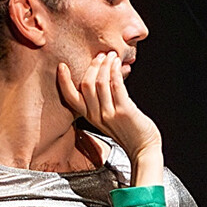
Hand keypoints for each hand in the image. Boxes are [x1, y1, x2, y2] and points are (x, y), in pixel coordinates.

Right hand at [55, 52, 163, 186]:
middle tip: (100, 56)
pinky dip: (115, 71)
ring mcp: (110, 114)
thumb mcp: (108, 118)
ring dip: (105, 65)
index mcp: (91, 117)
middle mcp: (97, 116)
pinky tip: (118, 64)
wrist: (144, 149)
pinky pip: (116, 85)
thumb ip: (103, 102)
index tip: (62, 67)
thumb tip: (104, 76)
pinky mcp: (123, 111)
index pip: (71, 98)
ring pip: (100, 83)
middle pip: (86, 85)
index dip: (64, 82)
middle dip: (93, 66)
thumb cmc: (130, 132)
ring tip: (111, 56)